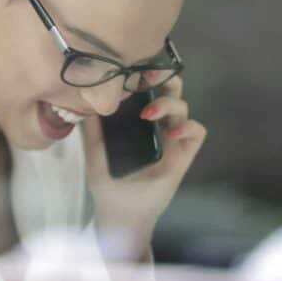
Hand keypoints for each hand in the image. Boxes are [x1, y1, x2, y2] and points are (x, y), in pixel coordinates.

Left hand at [79, 74, 207, 254]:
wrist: (119, 213)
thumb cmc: (107, 182)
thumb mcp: (93, 151)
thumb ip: (91, 127)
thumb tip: (84, 97)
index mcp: (137, 118)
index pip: (147, 88)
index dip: (145, 75)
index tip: (131, 68)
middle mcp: (157, 124)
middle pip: (170, 89)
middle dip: (163, 78)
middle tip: (147, 79)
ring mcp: (172, 138)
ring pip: (183, 106)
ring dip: (169, 104)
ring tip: (149, 114)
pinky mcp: (183, 154)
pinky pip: (197, 131)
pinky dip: (187, 127)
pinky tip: (169, 134)